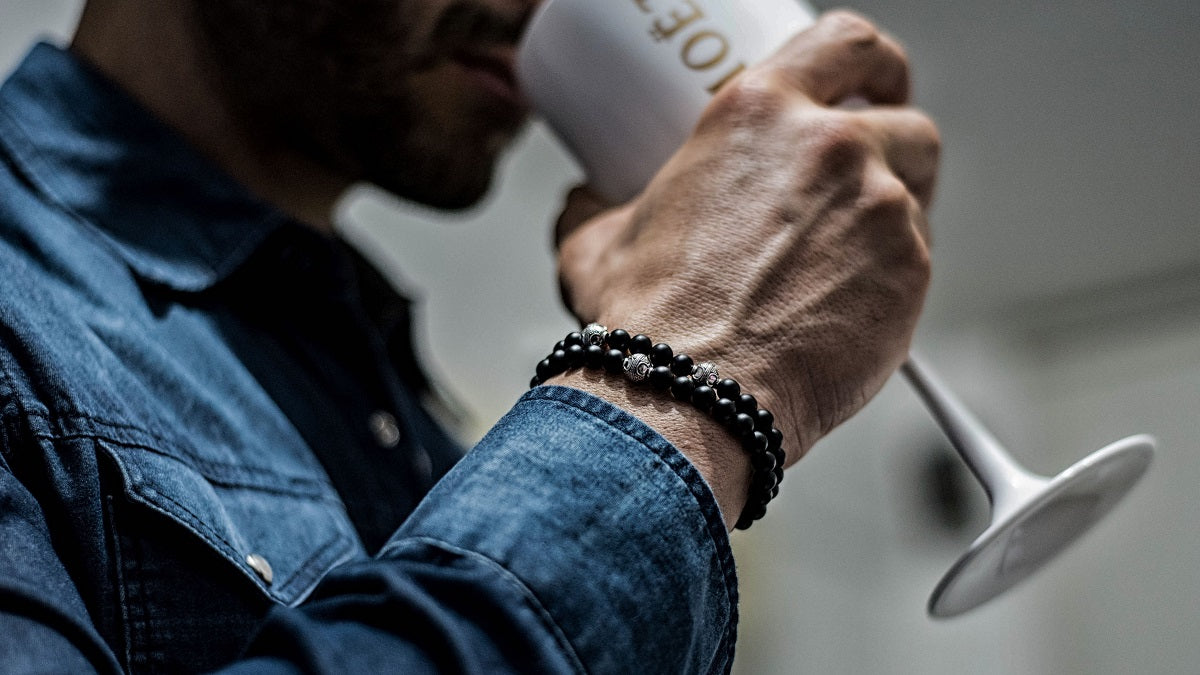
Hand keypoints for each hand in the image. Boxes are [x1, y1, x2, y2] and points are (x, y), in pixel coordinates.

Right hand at [555, 12, 937, 473]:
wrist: (688, 396)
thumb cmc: (646, 322)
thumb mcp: (598, 243)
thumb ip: (599, 207)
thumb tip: (587, 201)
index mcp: (758, 113)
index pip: (846, 43)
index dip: (871, 62)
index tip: (875, 81)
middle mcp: (830, 146)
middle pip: (905, 120)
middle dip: (895, 147)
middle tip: (869, 179)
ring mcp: (878, 207)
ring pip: (917, 194)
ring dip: (893, 217)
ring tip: (850, 258)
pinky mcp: (909, 271)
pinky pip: (916, 261)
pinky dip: (890, 278)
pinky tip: (846, 308)